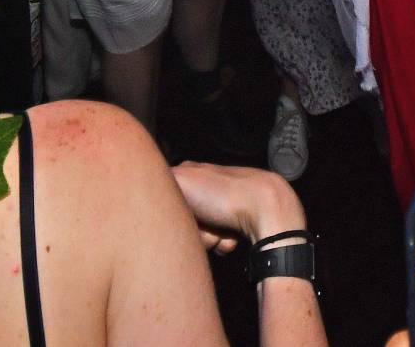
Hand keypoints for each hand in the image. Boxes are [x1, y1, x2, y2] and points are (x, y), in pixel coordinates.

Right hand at [170, 161, 305, 253]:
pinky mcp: (240, 220)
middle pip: (186, 218)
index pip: (168, 197)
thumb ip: (159, 180)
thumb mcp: (182, 180)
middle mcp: (209, 184)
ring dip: (210, 238)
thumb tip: (146, 189)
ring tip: (223, 234)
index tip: (184, 216)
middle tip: (208, 228)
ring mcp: (225, 202)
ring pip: (202, 231)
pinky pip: (220, 240)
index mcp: (194, 171)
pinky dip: (225, 242)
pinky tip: (233, 238)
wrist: (268, 210)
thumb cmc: (224, 195)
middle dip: (195, 228)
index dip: (174, 212)